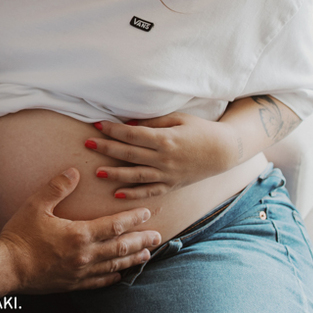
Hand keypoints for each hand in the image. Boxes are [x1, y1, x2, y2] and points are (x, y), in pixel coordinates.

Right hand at [0, 167, 160, 292]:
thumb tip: (74, 171)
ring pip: (114, 264)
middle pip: (121, 247)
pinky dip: (113, 276)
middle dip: (141, 240)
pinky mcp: (73, 283)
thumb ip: (57, 187)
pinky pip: (99, 281)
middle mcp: (85, 255)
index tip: (146, 213)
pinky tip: (119, 273)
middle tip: (158, 236)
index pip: (114, 225)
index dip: (132, 219)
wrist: (7, 267)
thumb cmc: (20, 234)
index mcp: (79, 234)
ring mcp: (80, 272)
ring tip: (147, 254)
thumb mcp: (36, 205)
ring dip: (132, 258)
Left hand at [87, 113, 240, 199]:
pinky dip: (133, 194)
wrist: (224, 151)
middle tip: (87, 143)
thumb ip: (153, 122)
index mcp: (166, 139)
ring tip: (97, 172)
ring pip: (136, 176)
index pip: (133, 135)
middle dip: (107, 149)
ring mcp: (168, 174)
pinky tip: (117, 194)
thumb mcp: (178, 118)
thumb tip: (129, 124)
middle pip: (130, 154)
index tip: (97, 124)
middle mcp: (165, 159)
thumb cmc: (200, 130)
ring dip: (115, 174)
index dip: (114, 130)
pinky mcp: (172, 185)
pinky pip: (150, 191)